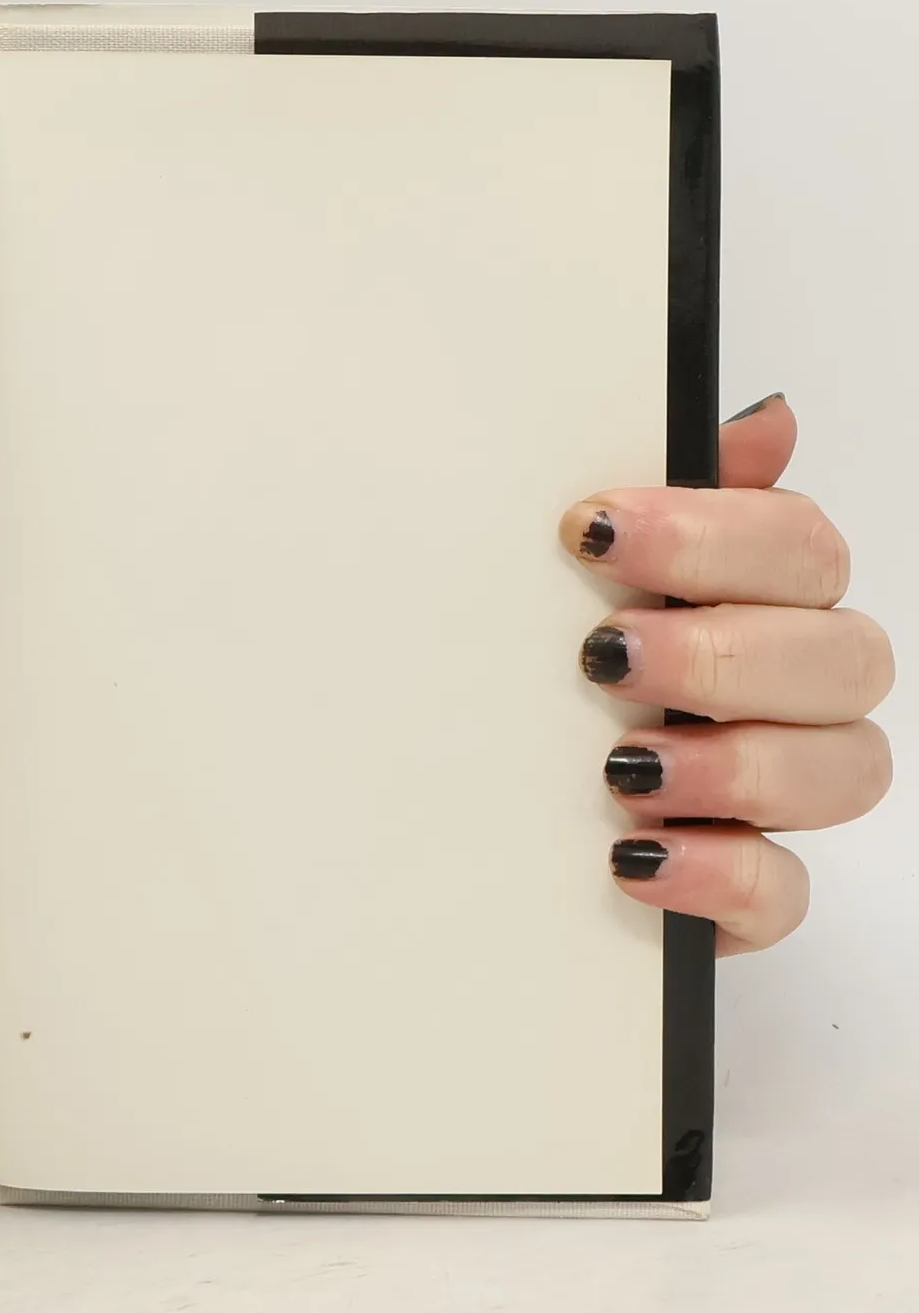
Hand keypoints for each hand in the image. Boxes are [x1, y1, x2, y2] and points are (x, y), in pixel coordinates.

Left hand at [561, 395, 892, 953]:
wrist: (466, 816)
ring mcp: (777, 796)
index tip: (592, 529)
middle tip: (603, 652)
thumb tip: (767, 420)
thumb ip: (671, 498)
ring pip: (846, 771)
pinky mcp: (746, 892)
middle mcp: (790, 692)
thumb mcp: (573, 577)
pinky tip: (636, 855)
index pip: (800, 547)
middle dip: (722, 650)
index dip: (712, 532)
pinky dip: (718, 873)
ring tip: (622, 764)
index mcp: (759, 599)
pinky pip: (784, 892)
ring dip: (735, 763)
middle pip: (846, 657)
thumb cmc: (539, 672)